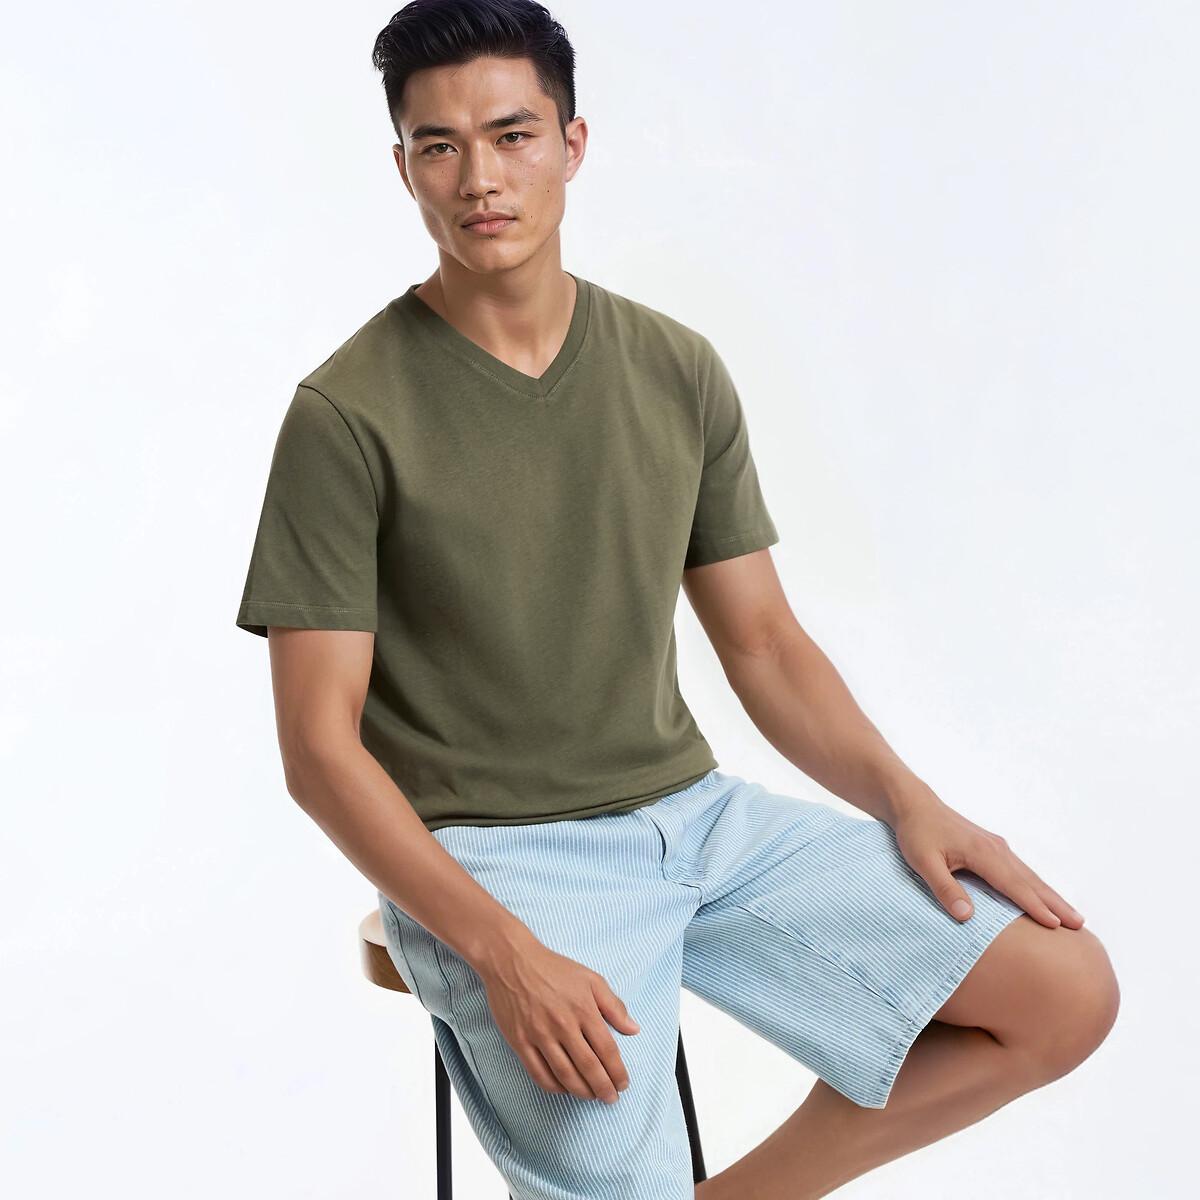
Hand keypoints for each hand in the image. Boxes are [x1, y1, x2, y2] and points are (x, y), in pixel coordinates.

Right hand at [477, 938, 639, 1103]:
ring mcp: (540, 1035)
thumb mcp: (590, 979)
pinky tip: (564, 1089)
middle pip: (589, 1067)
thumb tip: (634, 1029)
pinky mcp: (520, 1042)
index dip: (617, 1071)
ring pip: (565, 1075)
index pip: (607, 1050)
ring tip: (591, 1096)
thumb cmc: (553, 968)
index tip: (623, 1084)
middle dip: (603, 1088)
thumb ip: (613, 1006)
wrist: (512, 961)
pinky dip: (554, 1087)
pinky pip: (539, 1073)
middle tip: (610, 1098)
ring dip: (581, 1091)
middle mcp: (563, 1025)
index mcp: (583, 1009)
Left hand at [887, 793, 1085, 928]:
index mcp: (982, 852)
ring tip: (1072, 915)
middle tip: (1079, 924)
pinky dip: (1036, 886)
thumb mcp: (922, 861)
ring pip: (1029, 875)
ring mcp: (997, 847)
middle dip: (1055, 903)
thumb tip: (966, 916)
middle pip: (1030, 881)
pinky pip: (1020, 871)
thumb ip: (944, 887)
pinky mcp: (993, 848)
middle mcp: (996, 849)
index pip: (1013, 885)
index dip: (1034, 906)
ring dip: (1051, 895)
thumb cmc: (917, 833)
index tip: (1056, 925)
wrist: (915, 805)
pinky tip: (1044, 897)